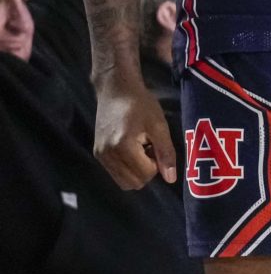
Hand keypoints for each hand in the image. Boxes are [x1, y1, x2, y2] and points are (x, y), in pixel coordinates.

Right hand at [94, 72, 177, 186]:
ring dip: (136, 170)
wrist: (115, 90)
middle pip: (133, 183)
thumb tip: (171, 179)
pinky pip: (115, 173)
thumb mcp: (159, 126)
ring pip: (123, 181)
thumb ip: (166, 153)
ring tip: (140, 148)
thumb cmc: (140, 104)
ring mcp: (100, 156)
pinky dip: (127, 167)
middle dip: (146, 170)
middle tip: (149, 148)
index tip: (155, 146)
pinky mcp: (97, 153)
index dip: (156, 165)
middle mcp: (107, 155)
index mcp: (123, 147)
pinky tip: (131, 148)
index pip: (145, 175)